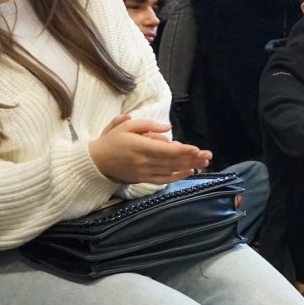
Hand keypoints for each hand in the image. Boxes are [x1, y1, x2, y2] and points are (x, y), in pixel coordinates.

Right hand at [88, 115, 211, 183]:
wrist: (95, 162)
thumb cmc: (112, 140)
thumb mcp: (126, 125)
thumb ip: (147, 125)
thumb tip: (167, 128)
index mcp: (140, 147)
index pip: (165, 150)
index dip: (182, 150)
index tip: (196, 148)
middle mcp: (144, 161)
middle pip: (172, 161)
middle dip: (191, 158)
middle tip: (208, 155)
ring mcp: (144, 172)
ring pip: (170, 170)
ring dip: (188, 166)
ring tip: (204, 162)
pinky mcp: (143, 179)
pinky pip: (163, 179)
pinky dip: (177, 176)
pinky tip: (189, 171)